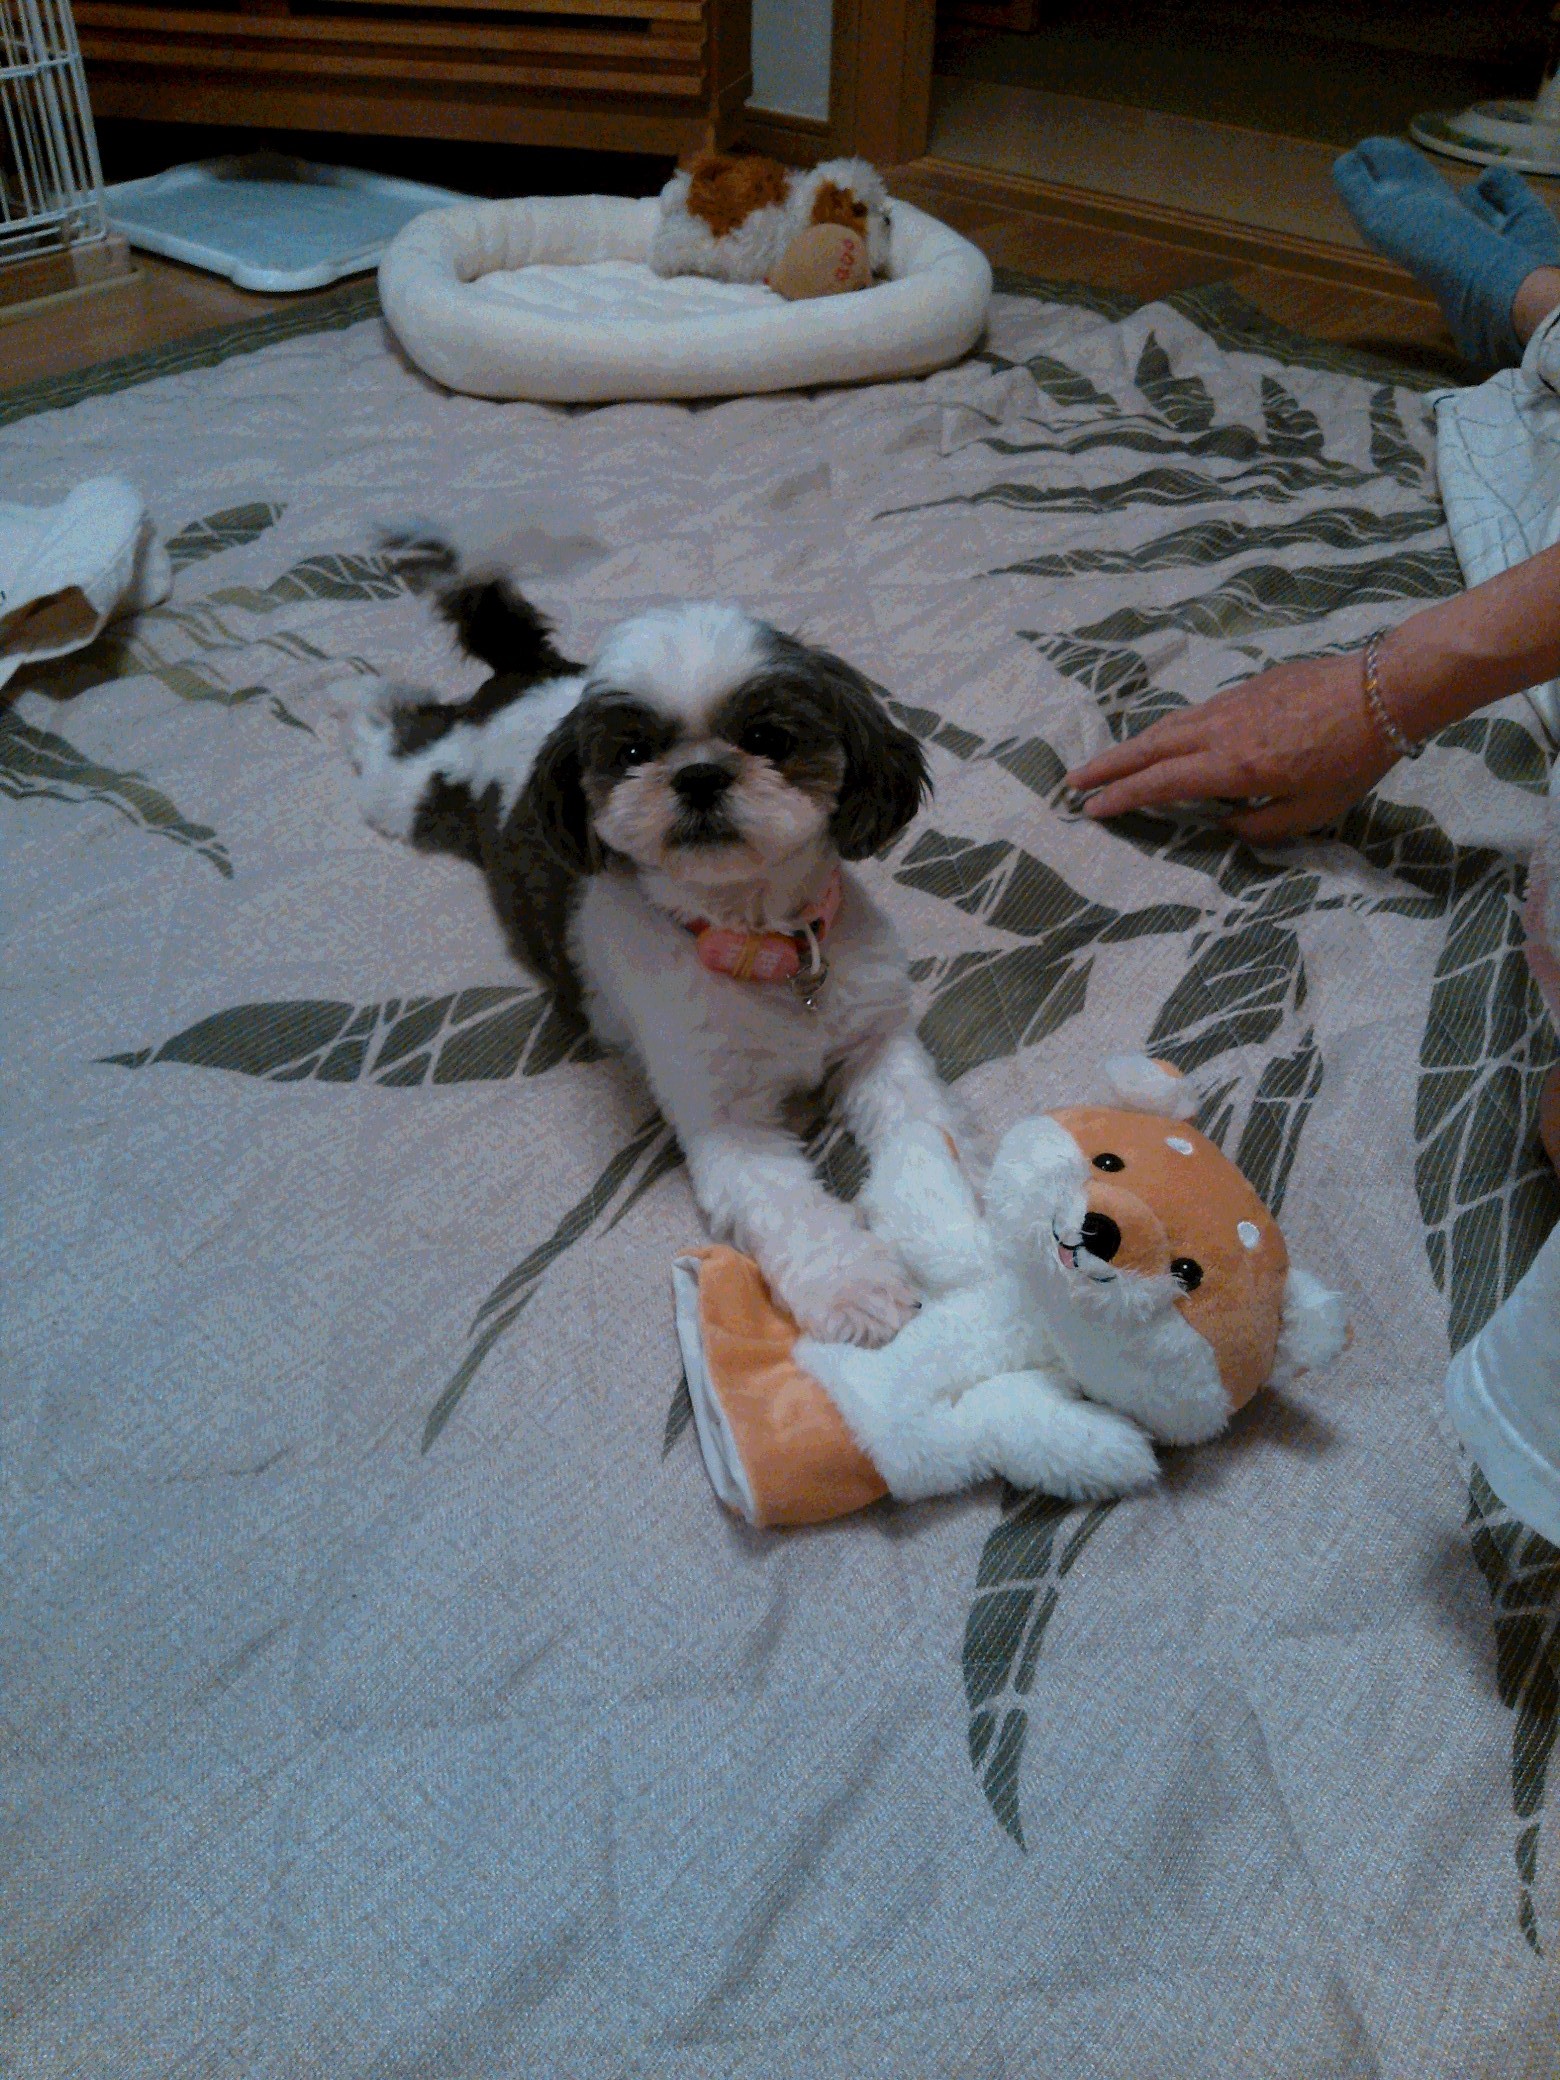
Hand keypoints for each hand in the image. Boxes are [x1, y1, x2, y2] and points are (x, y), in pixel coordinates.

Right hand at [1065, 651, 1398, 841]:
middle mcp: (1220, 731)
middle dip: (1107, 766)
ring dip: (1133, 745)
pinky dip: (1167, 729)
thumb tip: (1226, 825)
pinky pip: (1193, 713)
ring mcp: (1230, 704)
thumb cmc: (1352, 758)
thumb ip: (1261, 827)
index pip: (1160, 784)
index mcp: (1232, 767)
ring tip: (1109, 761)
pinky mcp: (1246, 688)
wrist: (1384, 689)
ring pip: (1168, 725)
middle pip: (1149, 748)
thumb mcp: (1311, 811)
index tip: (1090, 810)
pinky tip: (1166, 739)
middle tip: (1072, 780)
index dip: (1121, 798)